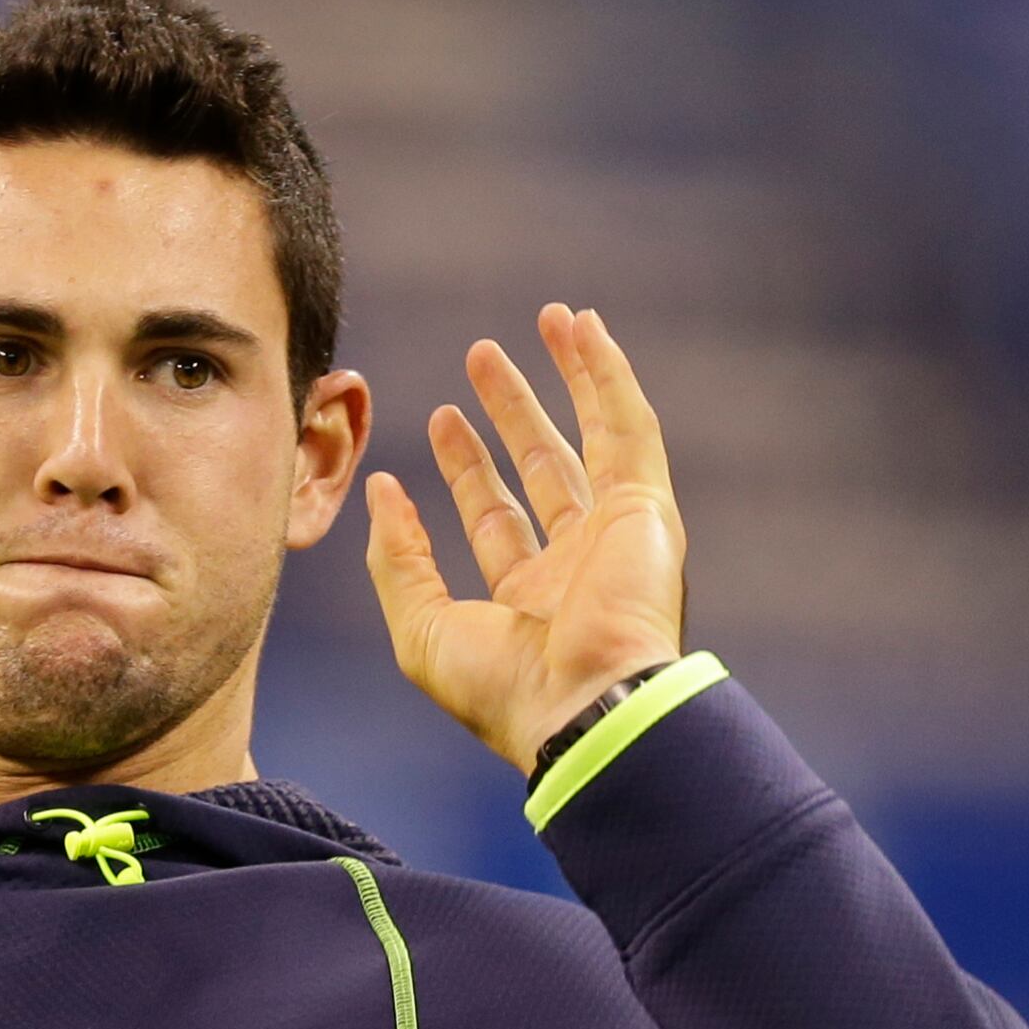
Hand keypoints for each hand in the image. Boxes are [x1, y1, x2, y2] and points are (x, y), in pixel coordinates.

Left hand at [364, 304, 687, 770]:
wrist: (586, 708)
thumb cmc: (506, 691)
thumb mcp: (422, 630)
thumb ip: (396, 560)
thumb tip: (381, 491)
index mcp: (529, 598)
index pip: (495, 515)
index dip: (466, 465)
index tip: (439, 418)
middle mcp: (577, 563)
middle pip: (543, 466)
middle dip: (514, 410)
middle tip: (481, 356)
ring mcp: (617, 535)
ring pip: (594, 435)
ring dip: (570, 377)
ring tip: (546, 320)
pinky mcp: (648, 510)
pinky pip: (631, 428)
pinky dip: (611, 376)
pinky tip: (586, 330)